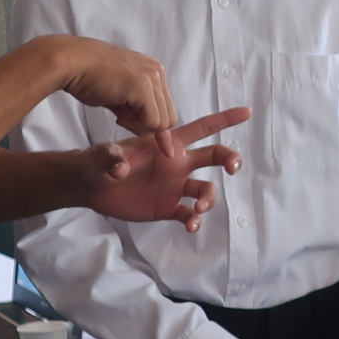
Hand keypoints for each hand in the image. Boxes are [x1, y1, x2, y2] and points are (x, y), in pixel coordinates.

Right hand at [35, 35, 176, 133]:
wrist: (70, 63)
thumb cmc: (88, 77)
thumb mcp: (119, 92)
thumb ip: (136, 107)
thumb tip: (155, 130)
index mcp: (153, 70)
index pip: (166, 107)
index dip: (150, 123)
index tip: (130, 123)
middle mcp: (157, 71)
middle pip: (168, 117)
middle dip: (146, 126)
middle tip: (121, 118)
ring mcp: (152, 78)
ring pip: (162, 123)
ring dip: (140, 127)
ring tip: (119, 116)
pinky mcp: (143, 88)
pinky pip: (152, 122)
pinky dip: (136, 126)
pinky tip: (118, 116)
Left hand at [79, 108, 250, 231]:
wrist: (91, 187)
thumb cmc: (98, 162)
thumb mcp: (102, 155)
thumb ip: (112, 157)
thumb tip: (121, 168)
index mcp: (168, 144)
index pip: (202, 128)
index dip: (225, 119)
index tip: (248, 112)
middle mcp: (178, 163)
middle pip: (214, 157)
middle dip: (229, 159)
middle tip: (233, 167)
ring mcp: (174, 186)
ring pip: (205, 190)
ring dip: (209, 198)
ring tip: (199, 208)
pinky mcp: (168, 207)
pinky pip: (189, 214)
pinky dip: (194, 220)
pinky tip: (191, 225)